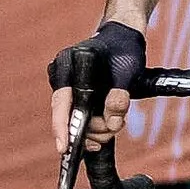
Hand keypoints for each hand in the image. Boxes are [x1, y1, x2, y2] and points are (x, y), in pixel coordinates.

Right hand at [45, 19, 146, 149]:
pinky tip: (110, 124)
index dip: (62, 127)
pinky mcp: (75, 97)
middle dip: (90, 131)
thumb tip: (113, 123)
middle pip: (68, 116)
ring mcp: (67, 88)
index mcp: (69, 64)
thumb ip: (120, 96)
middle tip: (112, 131)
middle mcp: (62, 77)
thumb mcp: (128, 71)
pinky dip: (97, 126)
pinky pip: (82, 118)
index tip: (63, 148)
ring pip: (76, 122)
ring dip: (97, 130)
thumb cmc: (124, 50)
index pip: (61, 101)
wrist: (123, 40)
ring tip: (117, 123)